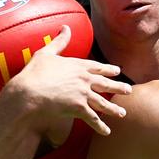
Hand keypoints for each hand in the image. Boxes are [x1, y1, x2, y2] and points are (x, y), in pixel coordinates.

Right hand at [8, 25, 131, 137]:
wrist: (29, 93)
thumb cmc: (34, 73)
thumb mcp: (46, 53)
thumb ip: (59, 41)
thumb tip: (65, 27)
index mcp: (78, 65)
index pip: (98, 67)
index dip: (108, 70)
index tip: (117, 71)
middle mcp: (84, 79)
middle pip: (105, 84)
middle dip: (118, 87)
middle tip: (128, 91)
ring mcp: (83, 94)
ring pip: (103, 102)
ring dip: (113, 109)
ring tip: (122, 113)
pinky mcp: (79, 108)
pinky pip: (93, 118)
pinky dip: (100, 126)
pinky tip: (107, 131)